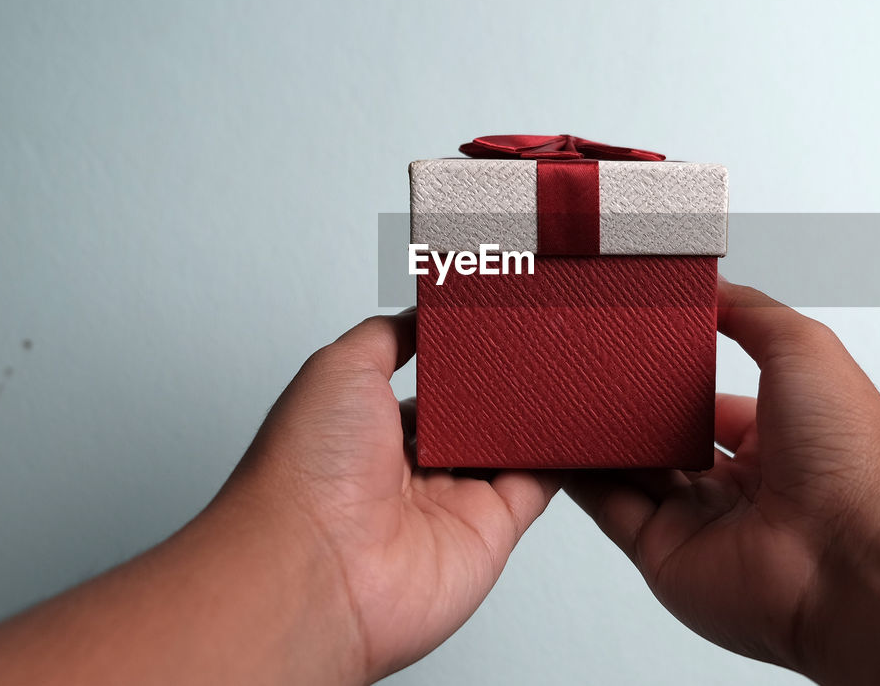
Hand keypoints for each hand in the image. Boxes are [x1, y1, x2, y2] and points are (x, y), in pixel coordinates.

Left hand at [223, 310, 557, 683]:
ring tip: (560, 366)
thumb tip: (422, 313)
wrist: (318, 568)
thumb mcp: (338, 368)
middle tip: (535, 341)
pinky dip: (559, 455)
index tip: (491, 325)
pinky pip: (539, 484)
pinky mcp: (493, 531)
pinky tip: (572, 417)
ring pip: (510, 447)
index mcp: (369, 430)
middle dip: (502, 383)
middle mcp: (410, 470)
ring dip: (533, 414)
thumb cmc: (307, 471)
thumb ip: (387, 336)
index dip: (459, 358)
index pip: (429, 388)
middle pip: (474, 417)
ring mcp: (453, 502)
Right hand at [566, 278, 879, 674]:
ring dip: (598, 435)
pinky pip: (609, 507)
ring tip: (561, 389)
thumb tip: (710, 284)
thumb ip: (749, 311)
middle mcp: (742, 483)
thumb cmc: (853, 457)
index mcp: (781, 435)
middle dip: (629, 404)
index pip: (713, 398)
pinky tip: (556, 440)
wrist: (856, 561)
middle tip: (589, 363)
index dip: (677, 370)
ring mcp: (701, 521)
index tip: (638, 337)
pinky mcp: (664, 553)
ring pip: (631, 470)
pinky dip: (578, 476)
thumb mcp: (805, 347)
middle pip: (666, 436)